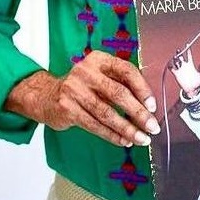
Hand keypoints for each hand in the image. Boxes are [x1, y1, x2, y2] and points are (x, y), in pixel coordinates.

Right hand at [6, 52, 159, 148]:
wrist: (46, 96)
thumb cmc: (83, 86)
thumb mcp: (100, 75)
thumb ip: (121, 83)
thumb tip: (148, 104)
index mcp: (99, 59)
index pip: (127, 71)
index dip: (142, 89)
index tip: (153, 106)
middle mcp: (86, 72)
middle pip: (118, 94)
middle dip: (138, 113)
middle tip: (152, 127)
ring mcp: (74, 90)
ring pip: (107, 113)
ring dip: (127, 129)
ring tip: (141, 139)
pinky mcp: (67, 109)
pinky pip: (94, 125)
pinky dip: (112, 135)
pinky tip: (124, 140)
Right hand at [168, 49, 199, 93]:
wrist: (192, 89)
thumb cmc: (197, 82)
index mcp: (191, 64)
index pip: (188, 55)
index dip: (188, 49)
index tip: (187, 44)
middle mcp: (185, 66)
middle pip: (181, 56)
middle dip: (179, 52)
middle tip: (179, 50)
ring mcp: (180, 70)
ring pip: (176, 61)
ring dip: (175, 59)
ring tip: (175, 57)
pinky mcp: (176, 74)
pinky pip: (171, 68)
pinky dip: (170, 66)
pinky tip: (170, 64)